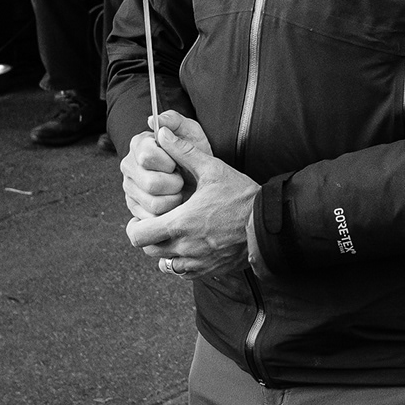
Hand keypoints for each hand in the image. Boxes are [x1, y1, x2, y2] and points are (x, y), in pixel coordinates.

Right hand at [121, 122, 189, 219]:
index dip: (168, 162)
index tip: (178, 161)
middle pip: (150, 183)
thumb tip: (154, 120)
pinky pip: (153, 219)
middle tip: (182, 178)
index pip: (147, 156)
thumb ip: (175, 121)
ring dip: (174, 198)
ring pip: (153, 203)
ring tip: (179, 190)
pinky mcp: (134, 208)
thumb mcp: (191, 133)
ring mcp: (129, 188)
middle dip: (175, 182)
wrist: (200, 178)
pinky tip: (173, 202)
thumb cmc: (195, 153)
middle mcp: (129, 166)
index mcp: (139, 144)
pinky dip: (169, 213)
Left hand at [126, 114, 258, 280]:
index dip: (135, 226)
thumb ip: (184, 152)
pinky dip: (180, 262)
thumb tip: (162, 133)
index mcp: (179, 223)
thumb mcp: (213, 169)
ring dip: (164, 250)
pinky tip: (190, 247)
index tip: (143, 217)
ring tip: (175, 235)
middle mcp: (184, 246)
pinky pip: (182, 272)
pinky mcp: (208, 270)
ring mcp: (196, 261)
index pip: (137, 235)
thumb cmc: (242, 196)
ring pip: (164, 263)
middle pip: (147, 250)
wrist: (269, 223)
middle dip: (149, 237)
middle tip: (158, 224)